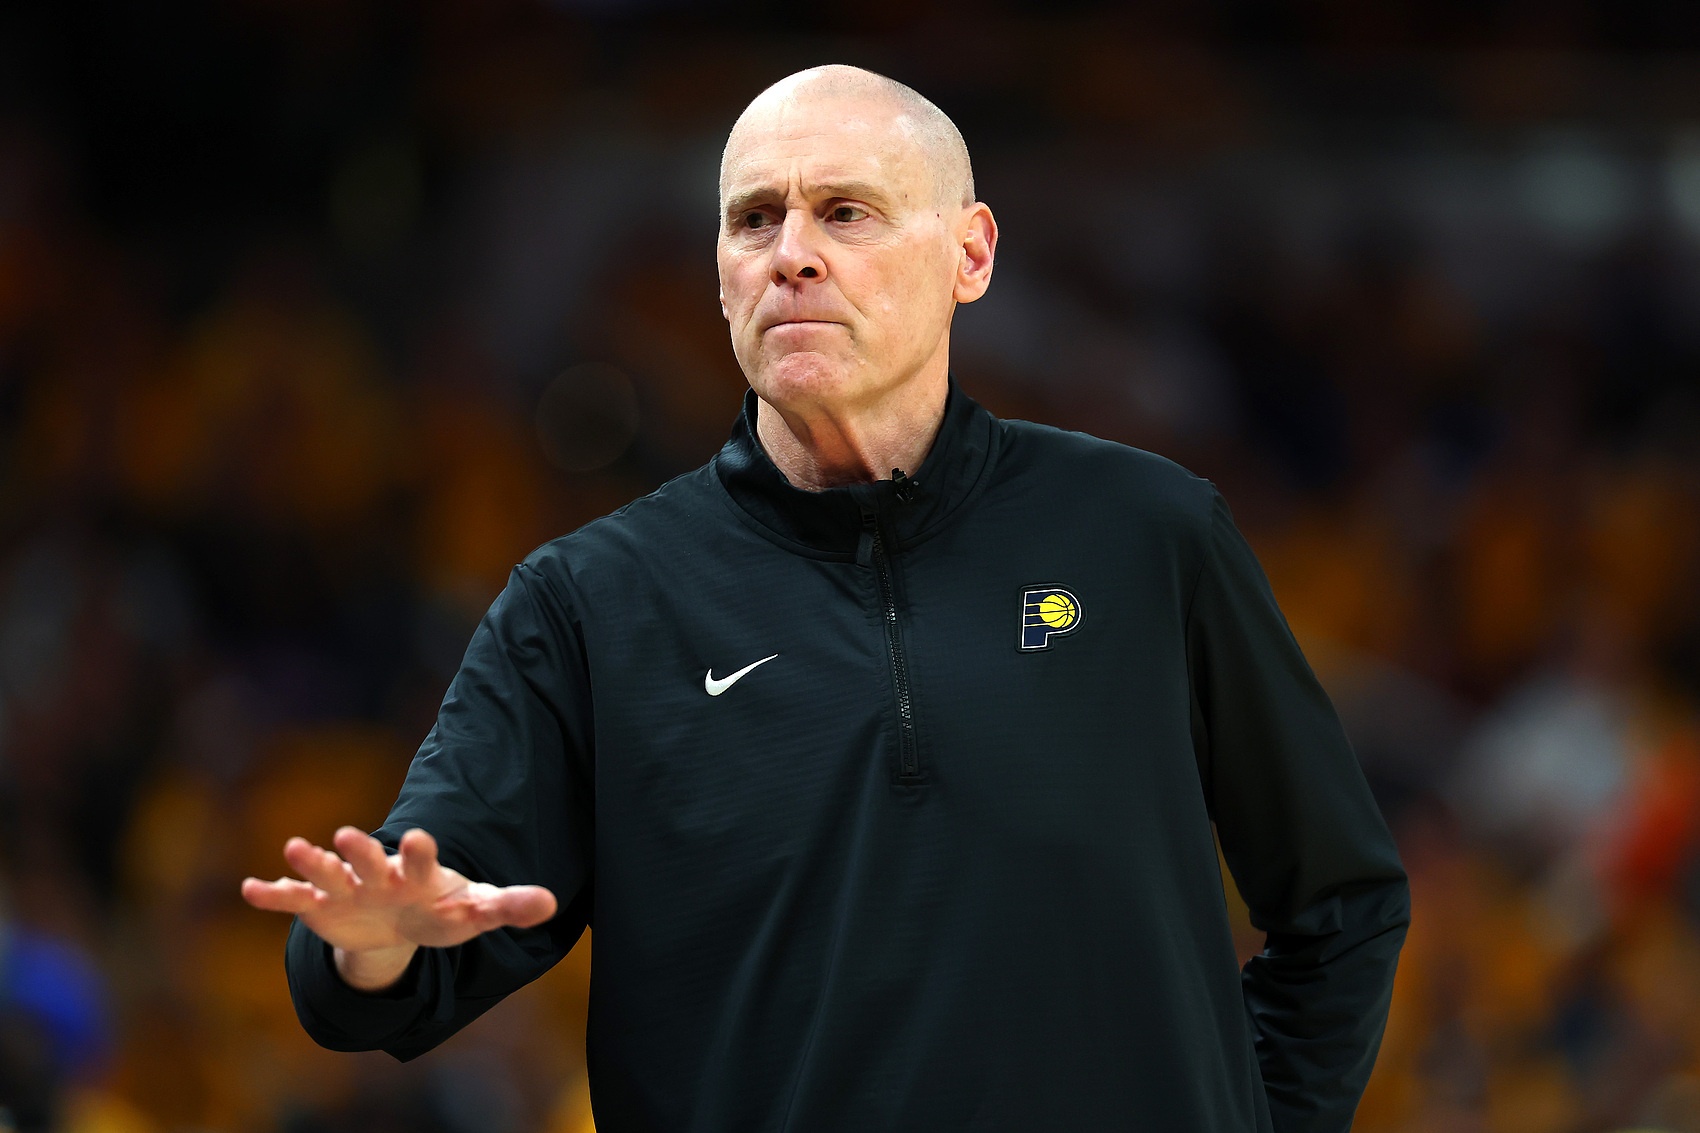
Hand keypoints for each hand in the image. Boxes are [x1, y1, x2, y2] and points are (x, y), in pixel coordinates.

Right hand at [240, 826, 557, 990]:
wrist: (400, 921)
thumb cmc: (441, 907)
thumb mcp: (475, 910)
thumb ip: (508, 906)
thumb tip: (551, 905)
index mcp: (418, 874)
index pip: (422, 859)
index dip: (421, 851)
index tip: (421, 838)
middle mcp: (379, 874)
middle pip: (369, 860)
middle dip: (361, 850)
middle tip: (348, 834)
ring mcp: (347, 888)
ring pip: (327, 873)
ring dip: (312, 862)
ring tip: (294, 848)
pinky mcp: (319, 906)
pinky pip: (294, 900)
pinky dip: (274, 895)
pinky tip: (251, 890)